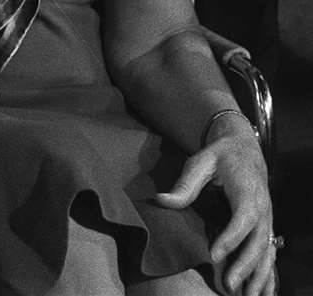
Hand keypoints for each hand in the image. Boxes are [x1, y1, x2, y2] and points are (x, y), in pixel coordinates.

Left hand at [156, 123, 274, 295]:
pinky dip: (268, 274)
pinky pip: (270, 254)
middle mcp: (263, 208)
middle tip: (229, 285)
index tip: (215, 255)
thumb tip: (161, 200)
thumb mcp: (200, 161)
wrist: (244, 149)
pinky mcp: (266, 227)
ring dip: (259, 276)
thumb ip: (185, 183)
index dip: (231, 238)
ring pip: (267, 252)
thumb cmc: (220, 155)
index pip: (243, 218)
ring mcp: (267, 219)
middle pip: (259, 241)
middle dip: (245, 265)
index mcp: (248, 191)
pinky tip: (262, 292)